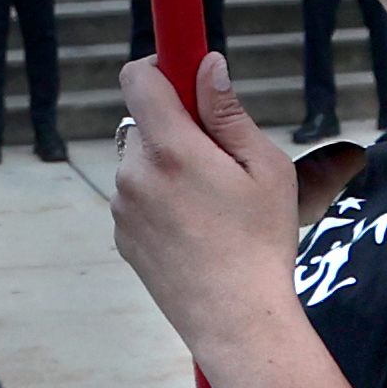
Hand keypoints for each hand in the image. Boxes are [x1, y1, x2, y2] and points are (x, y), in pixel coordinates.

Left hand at [111, 52, 307, 361]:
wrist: (237, 322)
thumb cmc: (261, 244)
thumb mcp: (265, 168)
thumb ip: (229, 112)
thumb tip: (207, 65)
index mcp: (171, 150)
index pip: (138, 78)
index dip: (160, 66)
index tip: (184, 75)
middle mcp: (135, 174)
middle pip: (144, 121)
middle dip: (177, 126)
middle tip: (219, 159)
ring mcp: (122, 208)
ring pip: (141, 161)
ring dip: (167, 165)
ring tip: (212, 204)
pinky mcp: (121, 236)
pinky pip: (137, 196)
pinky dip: (159, 199)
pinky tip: (196, 230)